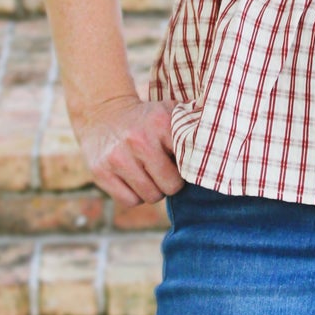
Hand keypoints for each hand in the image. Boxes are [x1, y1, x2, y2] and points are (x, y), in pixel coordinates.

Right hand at [70, 93, 184, 206]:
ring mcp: (117, 157)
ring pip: (151, 196)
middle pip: (170, 186)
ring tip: (148, 174)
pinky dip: (135, 195)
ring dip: (153, 190)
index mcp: (160, 123)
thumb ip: (191, 128)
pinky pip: (130, 201)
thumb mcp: (169, 112)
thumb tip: (214, 154)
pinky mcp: (100, 171)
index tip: (181, 161)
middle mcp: (139, 140)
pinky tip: (132, 179)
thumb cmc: (145, 119)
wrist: (102, 112)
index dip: (187, 166)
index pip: (189, 164)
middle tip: (164, 171)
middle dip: (170, 182)